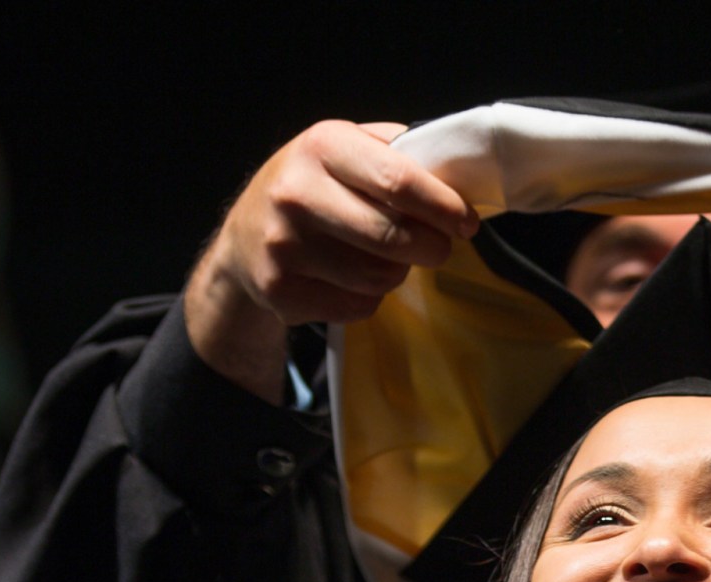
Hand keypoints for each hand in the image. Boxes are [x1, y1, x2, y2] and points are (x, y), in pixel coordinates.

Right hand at [183, 120, 480, 399]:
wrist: (243, 237)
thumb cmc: (312, 187)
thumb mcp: (346, 147)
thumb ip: (398, 153)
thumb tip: (457, 177)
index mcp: (321, 147)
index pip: (399, 181)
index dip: (444, 207)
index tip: (467, 223)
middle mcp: (296, 194)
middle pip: (394, 238)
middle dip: (433, 247)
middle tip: (438, 246)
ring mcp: (284, 246)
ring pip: (380, 277)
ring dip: (399, 272)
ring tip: (387, 257)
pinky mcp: (281, 291)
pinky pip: (358, 305)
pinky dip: (371, 297)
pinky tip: (354, 278)